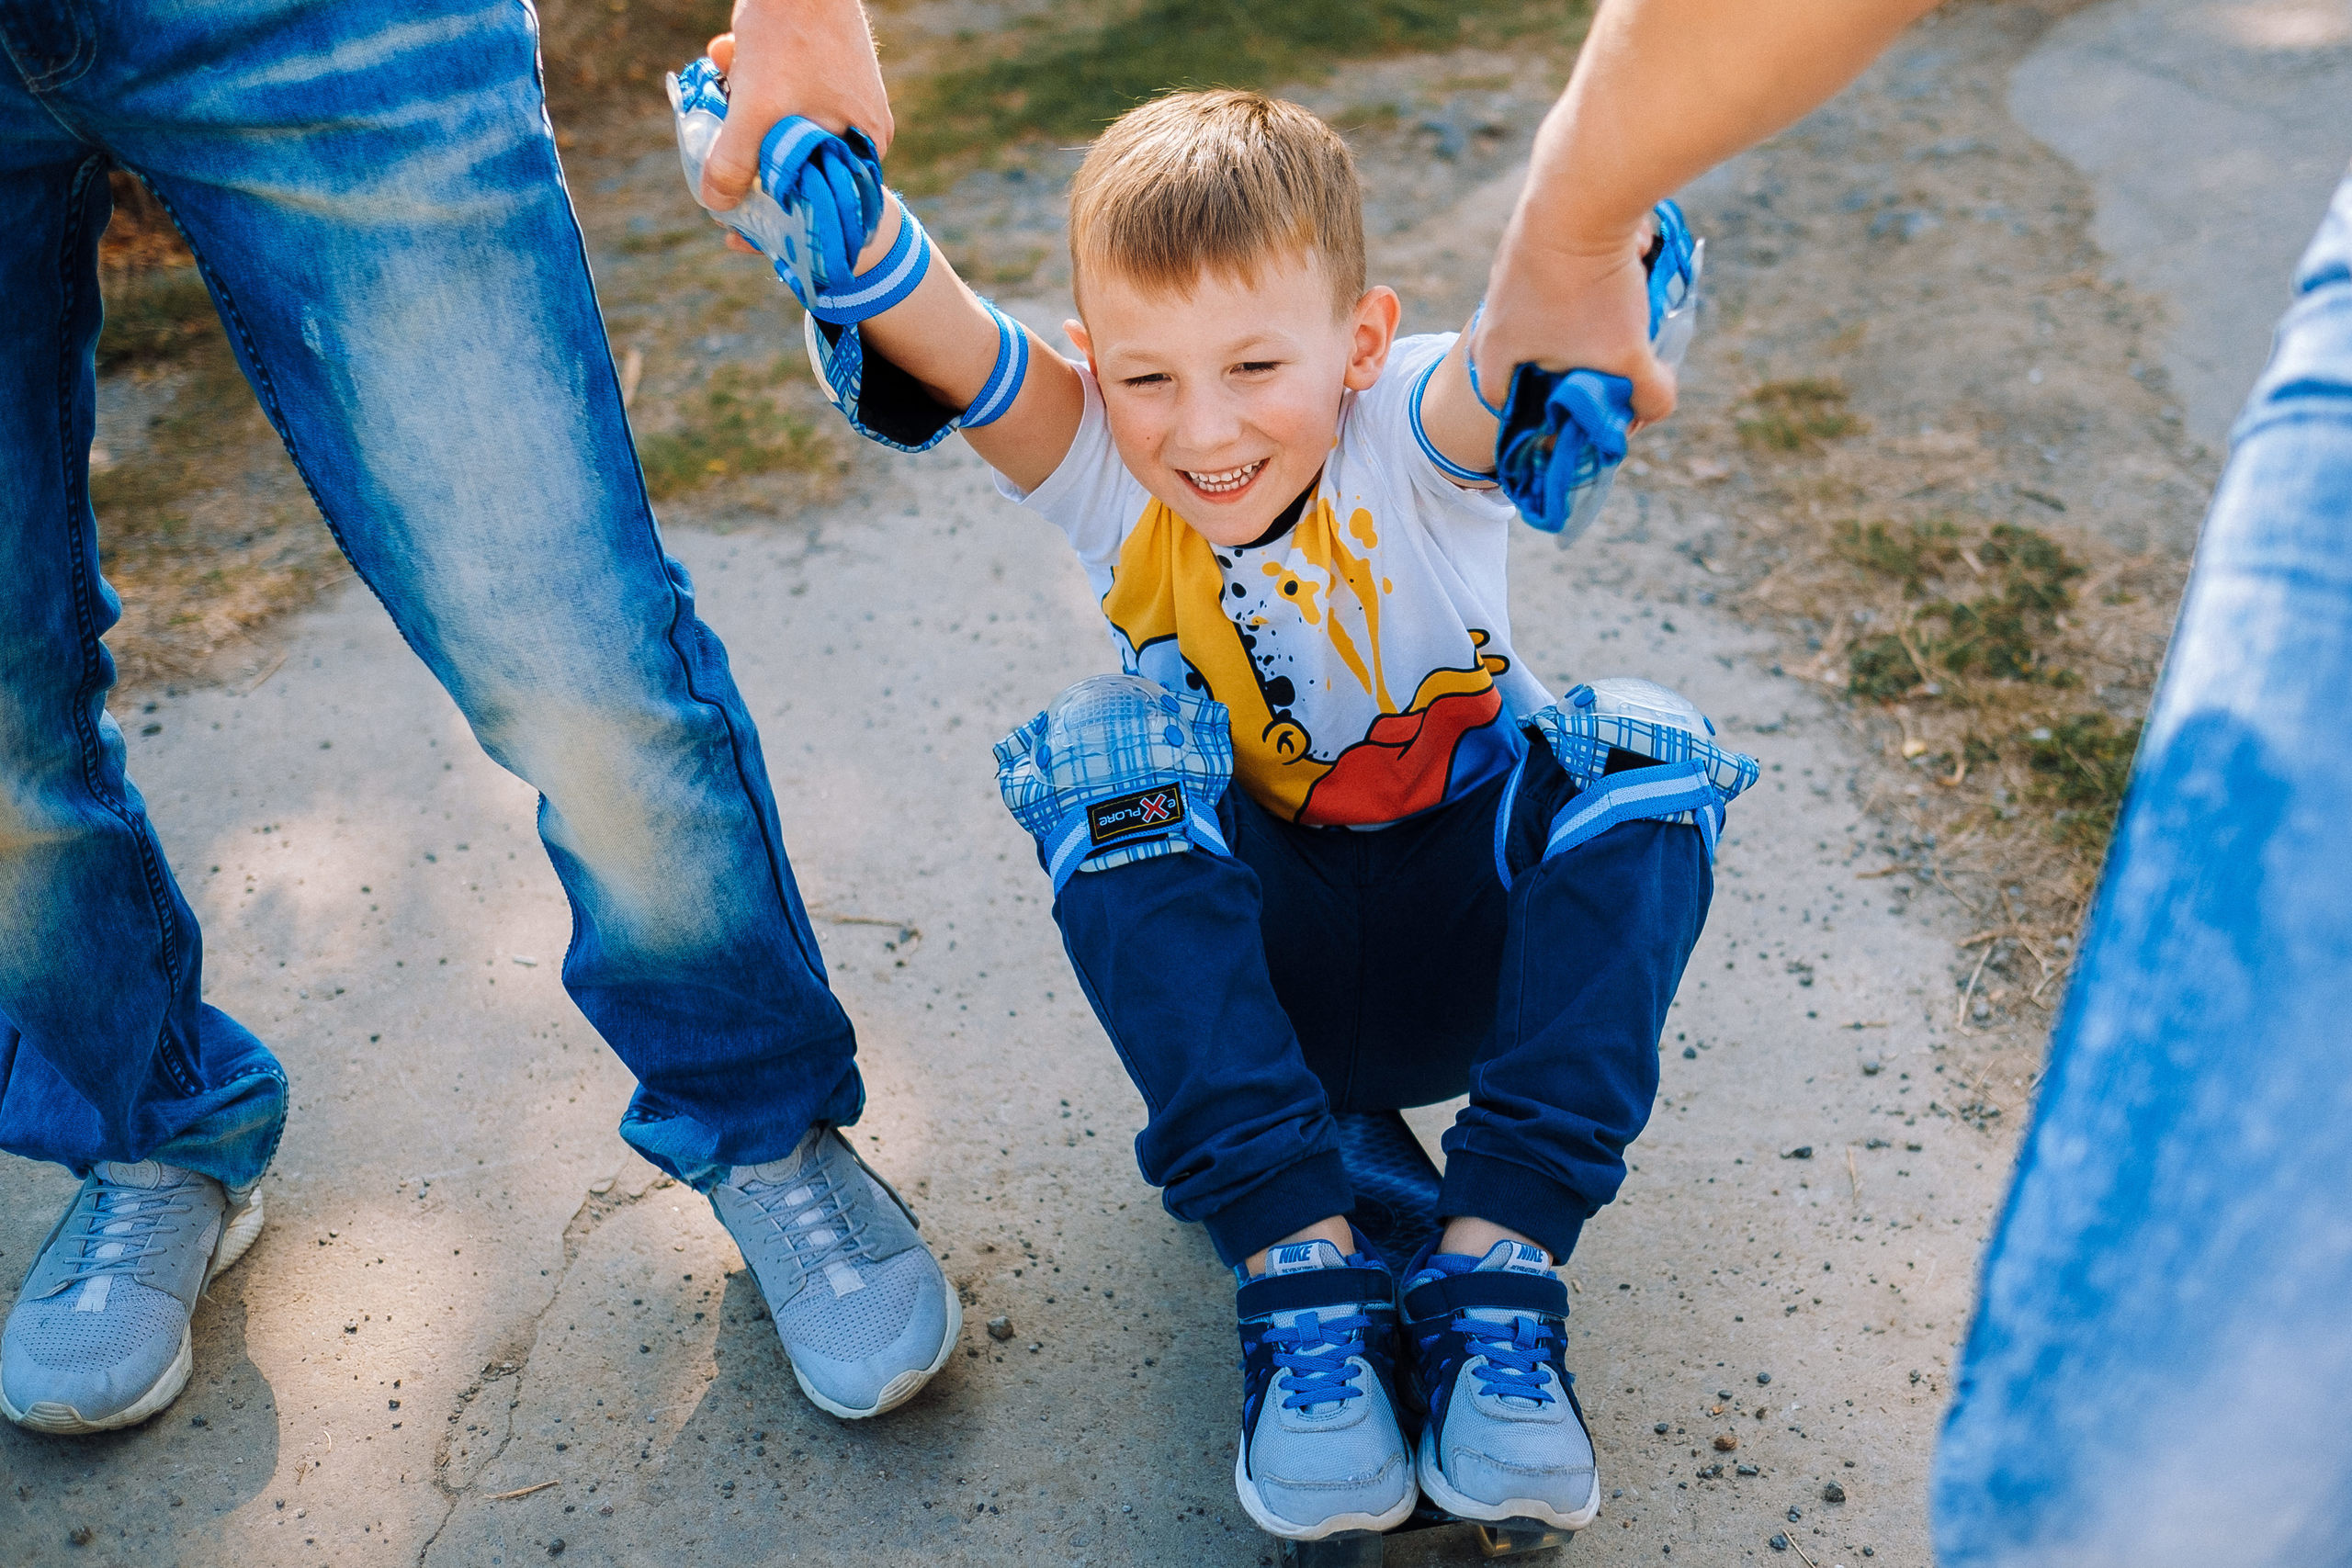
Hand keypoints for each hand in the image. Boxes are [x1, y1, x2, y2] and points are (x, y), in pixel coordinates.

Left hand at [700, 0, 892, 211]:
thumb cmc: (791, 37)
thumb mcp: (756, 108)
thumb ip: (733, 161)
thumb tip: (717, 206)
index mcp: (865, 147)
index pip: (822, 204)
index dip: (779, 221)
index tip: (740, 231)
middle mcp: (858, 130)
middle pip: (796, 170)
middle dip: (750, 157)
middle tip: (716, 155)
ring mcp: (838, 102)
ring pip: (779, 133)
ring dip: (742, 113)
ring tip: (730, 77)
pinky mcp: (814, 76)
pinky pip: (774, 101)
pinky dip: (747, 86)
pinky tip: (732, 58)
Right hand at [1476, 211, 1675, 429]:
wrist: (1585, 192)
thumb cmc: (1592, 289)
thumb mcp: (1628, 357)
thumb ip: (1649, 396)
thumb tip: (1653, 407)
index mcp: (1496, 347)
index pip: (1500, 398)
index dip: (1533, 412)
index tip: (1568, 408)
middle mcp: (1495, 308)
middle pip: (1528, 352)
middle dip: (1567, 359)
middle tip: (1603, 360)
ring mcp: (1512, 267)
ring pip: (1550, 308)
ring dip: (1588, 313)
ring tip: (1625, 307)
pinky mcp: (1537, 232)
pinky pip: (1567, 268)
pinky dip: (1597, 271)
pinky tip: (1628, 261)